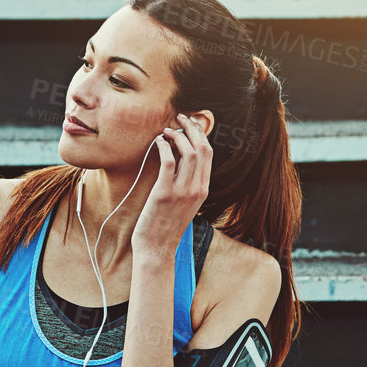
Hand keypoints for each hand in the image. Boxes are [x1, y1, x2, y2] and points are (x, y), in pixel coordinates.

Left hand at [130, 112, 211, 260]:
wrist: (157, 248)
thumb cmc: (166, 225)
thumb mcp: (185, 203)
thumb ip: (187, 183)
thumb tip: (179, 157)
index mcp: (203, 190)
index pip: (208, 154)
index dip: (200, 135)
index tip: (190, 124)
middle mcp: (197, 189)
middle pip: (202, 149)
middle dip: (192, 128)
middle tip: (180, 118)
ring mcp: (182, 191)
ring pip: (188, 153)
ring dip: (177, 135)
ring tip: (166, 130)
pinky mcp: (164, 193)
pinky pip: (168, 162)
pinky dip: (164, 147)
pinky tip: (158, 143)